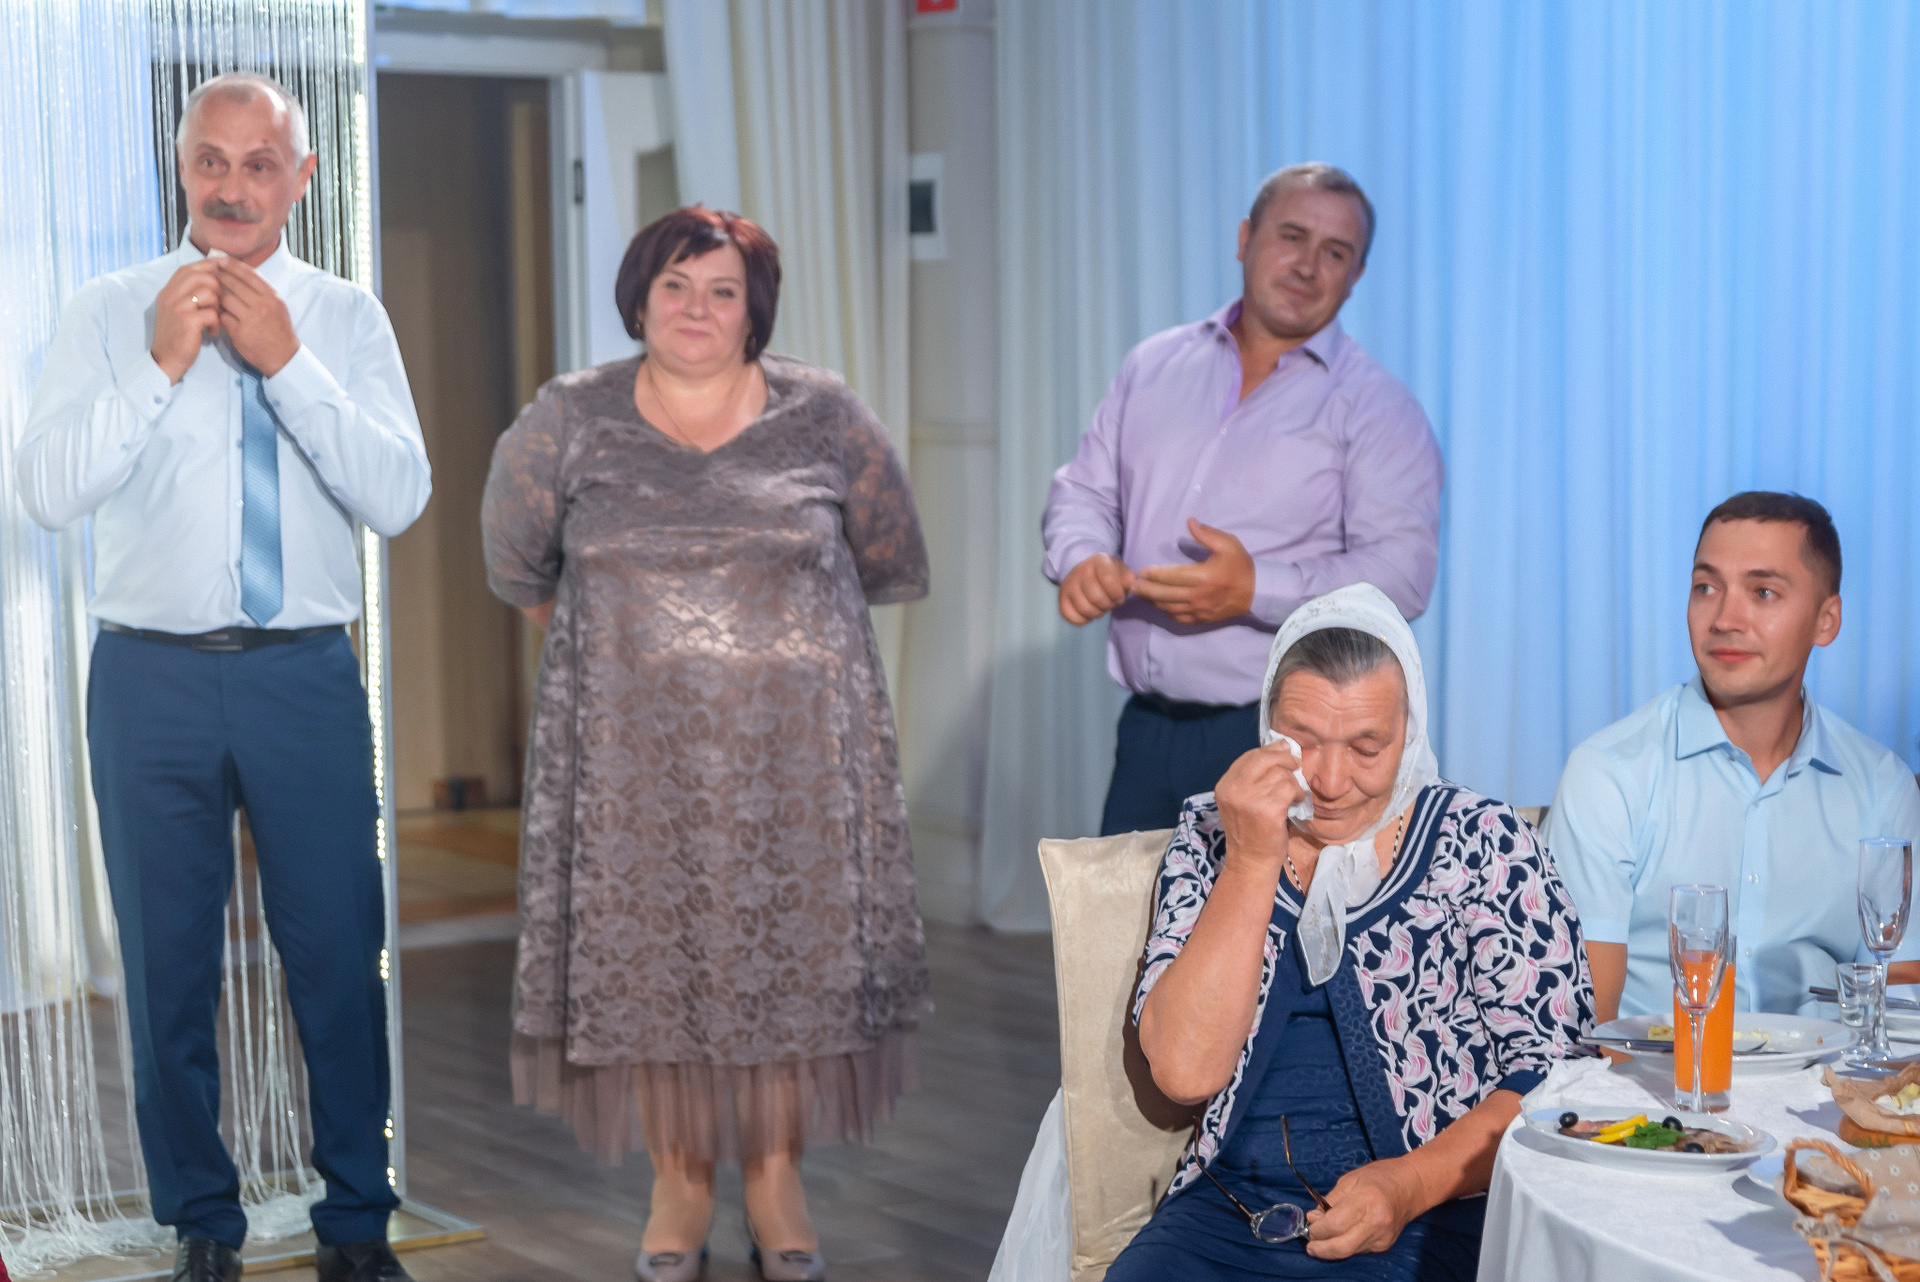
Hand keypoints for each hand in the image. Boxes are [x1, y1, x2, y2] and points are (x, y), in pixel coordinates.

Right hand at [150, 261, 223, 382]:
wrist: (167, 359)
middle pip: (201, 276)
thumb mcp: (179, 311)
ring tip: (215, 320)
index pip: (188, 268)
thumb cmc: (179, 336)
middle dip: (217, 288)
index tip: (221, 272)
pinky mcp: (187, 321)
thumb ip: (189, 295)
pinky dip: (217, 323)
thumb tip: (212, 278)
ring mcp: (177, 307)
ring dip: (218, 307)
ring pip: (208, 293)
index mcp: (168, 291)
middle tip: (219, 305)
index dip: (207, 267)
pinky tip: (212, 332)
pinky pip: (212, 313)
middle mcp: (170, 295)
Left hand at [215, 257, 299, 375]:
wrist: (283, 356)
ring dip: (219, 299)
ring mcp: (251, 319)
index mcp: (272, 297)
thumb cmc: (279, 330)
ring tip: (215, 298)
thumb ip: (261, 291)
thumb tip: (241, 274)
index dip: (232, 265)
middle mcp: (262, 305)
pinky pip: (223, 317)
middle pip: (234, 285)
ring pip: (225, 300)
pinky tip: (219, 316)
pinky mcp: (240, 332)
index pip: (248, 274)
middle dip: (220, 277)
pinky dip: (220, 316)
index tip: (221, 260)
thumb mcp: (278, 306)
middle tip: (210, 273)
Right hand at [1058, 552, 1134, 624]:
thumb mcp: (1121, 572)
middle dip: (1108, 605)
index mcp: (1099, 561)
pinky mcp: (1062, 598)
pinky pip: (1070, 616)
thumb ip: (1128, 578)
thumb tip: (1130, 581)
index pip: (1108, 579)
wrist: (1087, 573)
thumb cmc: (1109, 575)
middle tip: (1110, 603)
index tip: (1119, 597)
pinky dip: (1083, 620)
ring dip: (1097, 613)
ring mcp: (1069, 584)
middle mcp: (1081, 570)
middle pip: (1096, 597)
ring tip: (1100, 607)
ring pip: (1084, 608)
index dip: (1117, 594)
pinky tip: (1089, 612)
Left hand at [1130, 520, 1254, 623]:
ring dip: (1153, 601)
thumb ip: (1207, 534)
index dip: (1153, 574)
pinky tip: (1158, 605)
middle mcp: (1198, 595)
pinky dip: (1165, 612)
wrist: (1257, 593)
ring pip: (1168, 608)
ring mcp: (1199, 610)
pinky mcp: (1201, 619)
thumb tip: (1190, 522)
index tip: (1142, 571)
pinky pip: (1178, 618)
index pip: (1170, 576)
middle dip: (1146, 590)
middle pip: (1164, 594)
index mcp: (1203, 576)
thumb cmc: (1241, 566)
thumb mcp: (1228, 544)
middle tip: (1133, 585)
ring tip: (1141, 594)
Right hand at [1213, 739, 1304, 871]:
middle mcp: (1233, 790)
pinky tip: (1297, 803)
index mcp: (1224, 786)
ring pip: (1281, 774)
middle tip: (1296, 765)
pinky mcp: (1268, 810)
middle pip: (1264, 759)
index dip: (1269, 750)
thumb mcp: (1242, 801)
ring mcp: (1250, 800)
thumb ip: (1254, 777)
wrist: (1251, 862)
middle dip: (1284, 758)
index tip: (1285, 750)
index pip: (1248, 757)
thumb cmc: (1251, 832)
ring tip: (1294, 795)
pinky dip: (1298, 794)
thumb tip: (1281, 747)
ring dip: (1293, 782)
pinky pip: (1290, 789)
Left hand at [1305, 1157, 1426, 1259]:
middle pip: (1341, 1247)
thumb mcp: (1350, 1179)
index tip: (1310, 1225)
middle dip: (1321, 1249)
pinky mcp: (1384, 1245)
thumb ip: (1331, 1200)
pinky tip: (1340, 1236)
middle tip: (1310, 1245)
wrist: (1412, 1186)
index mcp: (1366, 1201)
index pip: (1335, 1224)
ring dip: (1332, 1248)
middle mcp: (1375, 1223)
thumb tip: (1313, 1218)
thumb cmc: (1379, 1176)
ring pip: (1349, 1251)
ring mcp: (1382, 1237)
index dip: (1318, 1229)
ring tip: (1322, 1238)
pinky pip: (1358, 1249)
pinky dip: (1345, 1245)